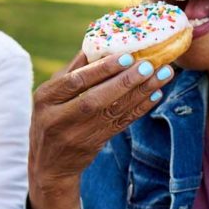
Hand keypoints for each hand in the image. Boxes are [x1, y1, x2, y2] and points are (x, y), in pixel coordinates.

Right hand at [28, 52, 174, 208]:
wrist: (49, 165)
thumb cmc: (51, 119)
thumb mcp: (50, 96)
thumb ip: (72, 71)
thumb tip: (96, 42)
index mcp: (45, 99)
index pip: (75, 82)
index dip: (101, 70)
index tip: (126, 56)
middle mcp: (58, 118)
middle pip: (95, 99)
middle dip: (124, 82)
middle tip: (148, 65)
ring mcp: (76, 134)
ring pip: (112, 112)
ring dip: (140, 93)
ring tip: (162, 75)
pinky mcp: (93, 144)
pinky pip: (120, 124)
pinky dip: (139, 109)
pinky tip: (155, 94)